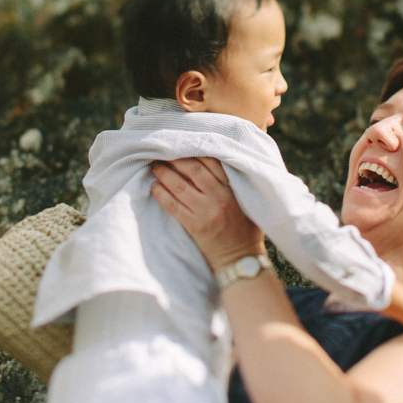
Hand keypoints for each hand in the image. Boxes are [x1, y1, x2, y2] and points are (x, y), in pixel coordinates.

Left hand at [151, 157, 264, 272]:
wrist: (240, 259)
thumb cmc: (246, 229)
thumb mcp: (248, 201)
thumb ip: (237, 182)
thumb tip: (222, 160)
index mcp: (233, 189)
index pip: (212, 161)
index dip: (195, 150)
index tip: (183, 144)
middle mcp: (219, 197)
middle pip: (192, 169)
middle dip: (175, 158)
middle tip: (163, 153)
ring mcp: (205, 212)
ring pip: (179, 186)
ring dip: (164, 173)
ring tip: (155, 166)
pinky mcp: (194, 226)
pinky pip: (172, 206)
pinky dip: (161, 194)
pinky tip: (154, 186)